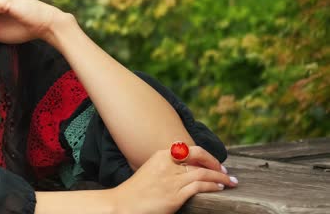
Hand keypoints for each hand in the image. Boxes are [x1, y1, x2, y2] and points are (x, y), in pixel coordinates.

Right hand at [110, 145, 237, 213]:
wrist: (123, 204)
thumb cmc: (136, 190)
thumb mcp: (151, 170)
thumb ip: (167, 166)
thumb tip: (188, 168)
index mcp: (161, 156)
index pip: (190, 149)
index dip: (207, 156)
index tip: (216, 164)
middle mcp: (167, 165)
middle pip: (199, 159)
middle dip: (216, 165)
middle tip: (226, 173)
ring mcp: (171, 180)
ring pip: (203, 173)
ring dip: (221, 178)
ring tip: (230, 182)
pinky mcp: (174, 196)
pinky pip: (200, 187)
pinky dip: (213, 186)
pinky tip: (219, 189)